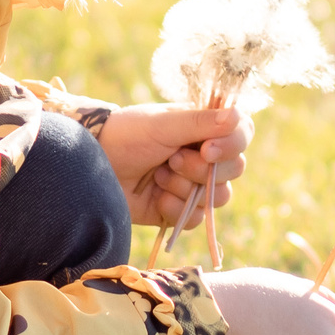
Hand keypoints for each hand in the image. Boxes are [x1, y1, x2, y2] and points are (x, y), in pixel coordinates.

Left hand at [98, 104, 250, 230]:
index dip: (233, 145)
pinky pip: (196, 218)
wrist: (92, 168)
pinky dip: (175, 208)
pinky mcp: (180, 210)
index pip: (242, 134)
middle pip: (235, 169)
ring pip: (218, 197)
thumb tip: (237, 116)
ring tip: (158, 176)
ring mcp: (194, 184)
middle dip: (201, 169)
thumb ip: (200, 122)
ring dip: (186, 187)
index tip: (208, 150)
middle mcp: (205, 155)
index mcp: (205, 128)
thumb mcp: (162, 125)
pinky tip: (155, 197)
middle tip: (172, 160)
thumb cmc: (126, 136)